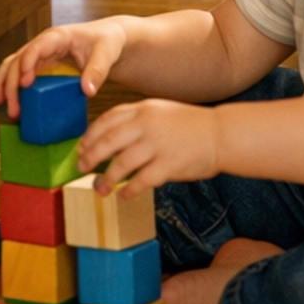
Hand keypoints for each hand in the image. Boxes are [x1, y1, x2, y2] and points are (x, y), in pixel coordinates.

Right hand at [0, 20, 128, 118]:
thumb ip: (98, 70)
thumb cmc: (107, 41)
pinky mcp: (42, 66)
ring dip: (5, 83)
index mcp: (59, 36)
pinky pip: (20, 73)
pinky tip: (8, 101)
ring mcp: (41, 55)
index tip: (24, 81)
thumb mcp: (107, 53)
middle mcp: (44, 44)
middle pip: (20, 59)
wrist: (108, 39)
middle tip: (13, 107)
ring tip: (0, 104)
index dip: (28, 61)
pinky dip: (11, 86)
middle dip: (12, 82)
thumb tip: (87, 91)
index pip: (38, 46)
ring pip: (14, 65)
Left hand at [79, 97, 222, 194]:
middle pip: (109, 141)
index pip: (108, 119)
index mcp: (144, 109)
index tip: (81, 147)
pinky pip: (142, 180)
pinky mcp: (169, 164)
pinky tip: (124, 195)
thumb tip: (109, 138)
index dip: (91, 135)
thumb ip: (137, 120)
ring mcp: (158, 144)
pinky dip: (129, 190)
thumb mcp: (160, 111)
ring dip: (107, 178)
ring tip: (100, 188)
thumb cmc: (189, 125)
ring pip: (121, 163)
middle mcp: (148, 124)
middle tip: (82, 168)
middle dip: (91, 156)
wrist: (221, 133)